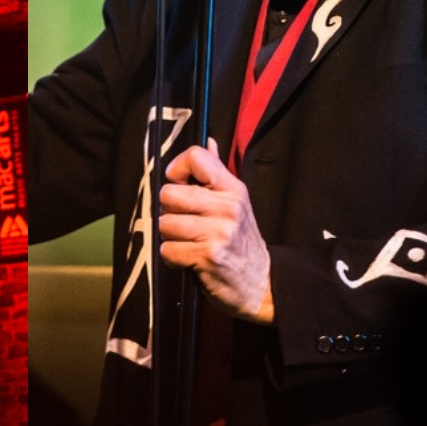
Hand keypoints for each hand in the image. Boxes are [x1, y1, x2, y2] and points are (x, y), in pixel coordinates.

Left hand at [158, 141, 274, 322]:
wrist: (262, 284)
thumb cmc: (240, 241)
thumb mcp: (236, 203)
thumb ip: (216, 174)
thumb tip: (207, 141)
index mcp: (232, 189)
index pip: (196, 157)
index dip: (177, 168)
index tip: (178, 182)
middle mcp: (227, 207)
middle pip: (169, 193)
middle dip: (169, 211)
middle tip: (185, 222)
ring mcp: (218, 232)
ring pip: (165, 223)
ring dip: (171, 236)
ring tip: (189, 242)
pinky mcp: (207, 256)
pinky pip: (167, 249)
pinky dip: (173, 257)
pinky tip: (189, 259)